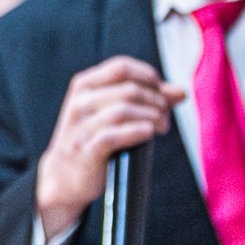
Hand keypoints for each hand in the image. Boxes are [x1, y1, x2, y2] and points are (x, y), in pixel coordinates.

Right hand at [35, 57, 184, 241]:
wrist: (64, 177)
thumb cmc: (94, 139)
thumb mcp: (112, 112)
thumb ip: (146, 98)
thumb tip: (180, 93)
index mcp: (84, 86)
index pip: (121, 67)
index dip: (148, 76)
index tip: (162, 92)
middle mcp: (79, 103)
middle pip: (128, 89)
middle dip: (156, 101)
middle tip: (165, 116)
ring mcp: (80, 127)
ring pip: (123, 110)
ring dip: (151, 117)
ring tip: (161, 127)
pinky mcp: (85, 151)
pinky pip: (114, 135)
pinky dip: (137, 132)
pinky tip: (149, 133)